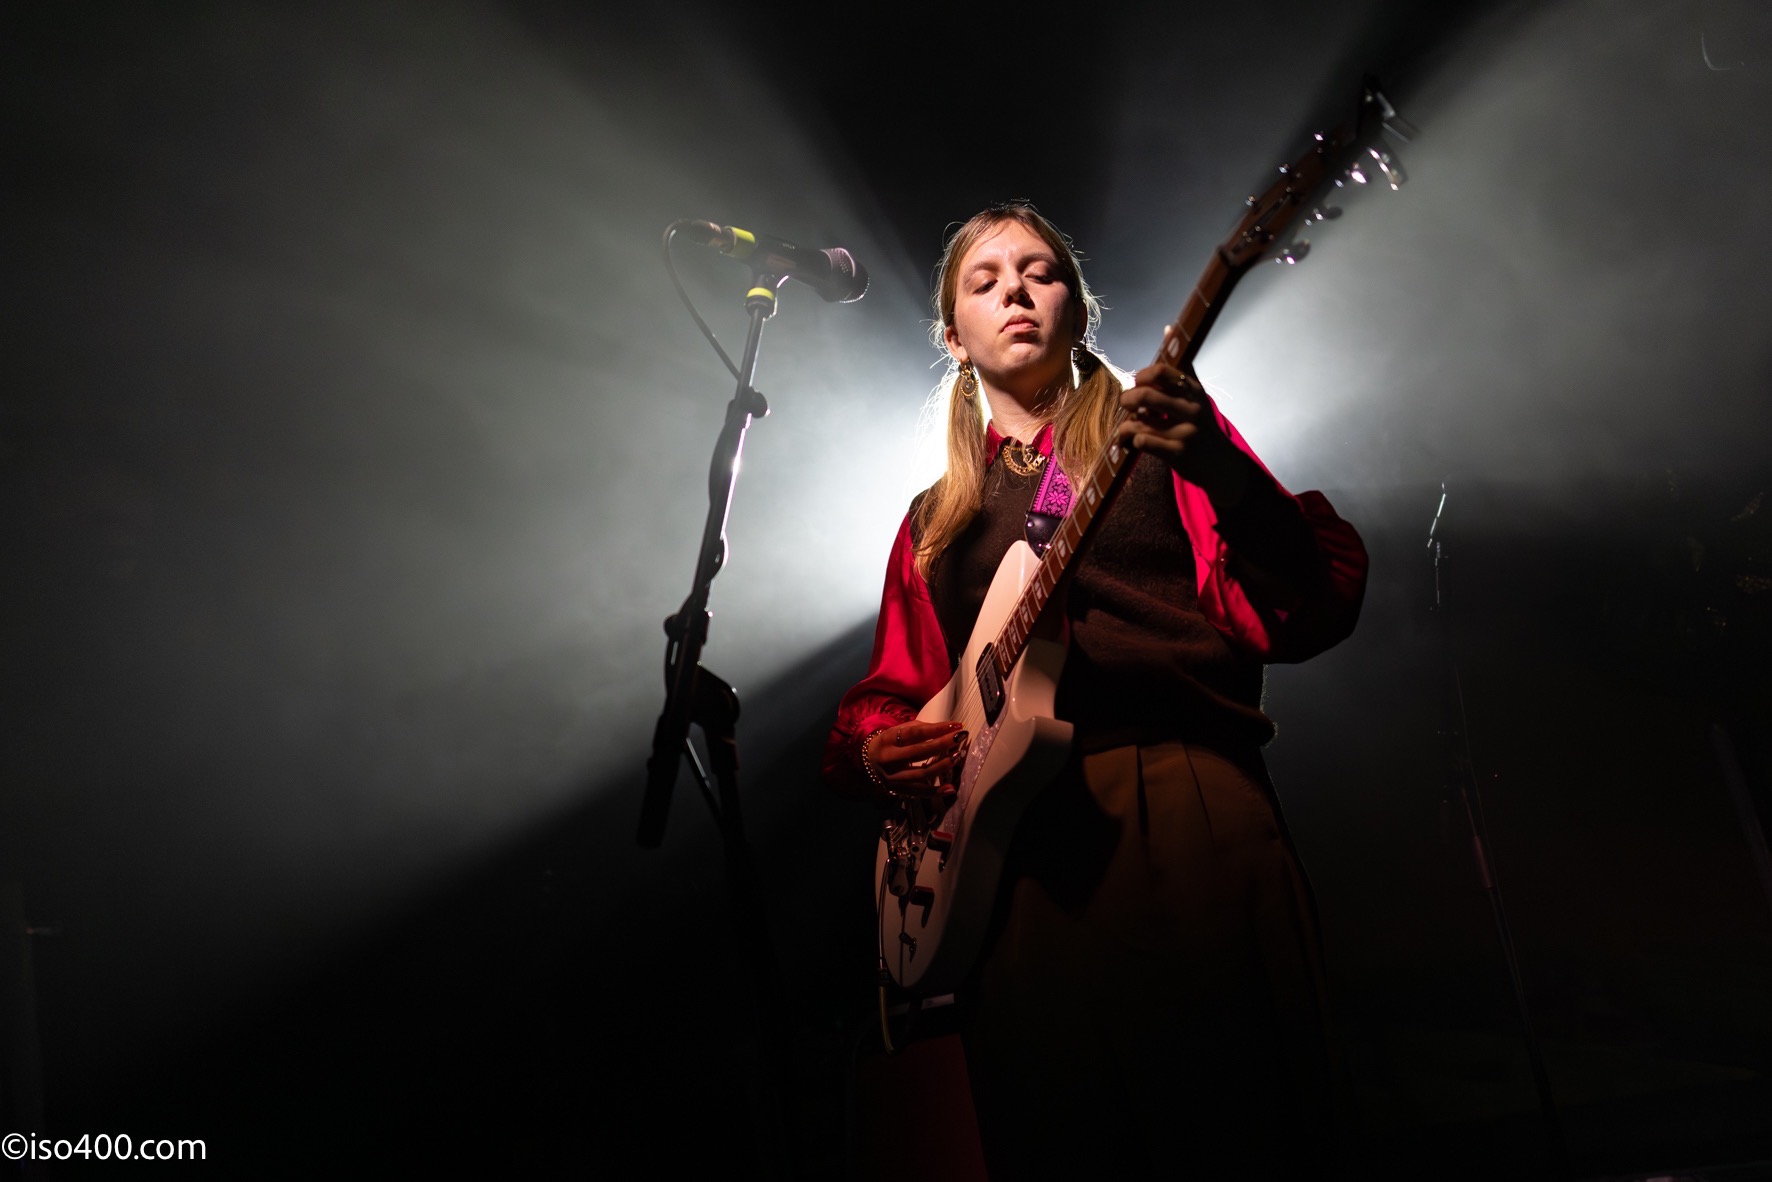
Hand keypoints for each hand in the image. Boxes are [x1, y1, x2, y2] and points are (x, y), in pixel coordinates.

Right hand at [863, 721, 966, 800]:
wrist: (869, 761)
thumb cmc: (891, 743)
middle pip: (918, 752)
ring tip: (957, 757)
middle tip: (960, 738)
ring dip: (942, 766)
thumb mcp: (899, 731)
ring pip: (921, 774)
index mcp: (887, 739)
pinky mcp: (897, 790)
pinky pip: (919, 792)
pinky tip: (950, 788)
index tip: (956, 726)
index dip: (936, 729)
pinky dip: (936, 791)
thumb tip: (949, 729)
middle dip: (942, 744)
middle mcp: (888, 759)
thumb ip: (921, 729)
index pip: (914, 733)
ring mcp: (892, 777)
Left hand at [1115, 353, 1249, 506]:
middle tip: (1126, 404)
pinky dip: (1132, 441)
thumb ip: (1180, 369)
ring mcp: (1185, 432)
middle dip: (1127, 399)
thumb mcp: (1197, 396)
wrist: (1221, 465)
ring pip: (1138, 421)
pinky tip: (1134, 443)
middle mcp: (1192, 409)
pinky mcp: (1177, 453)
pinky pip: (1141, 441)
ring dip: (1126, 425)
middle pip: (1145, 394)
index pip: (1161, 371)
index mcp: (1194, 390)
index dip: (1142, 375)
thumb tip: (1168, 328)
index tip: (1138, 383)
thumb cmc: (1202, 426)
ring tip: (1128, 428)